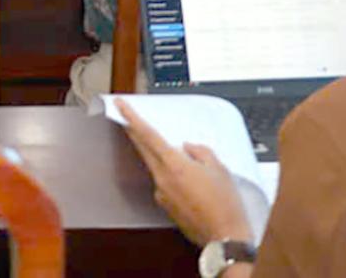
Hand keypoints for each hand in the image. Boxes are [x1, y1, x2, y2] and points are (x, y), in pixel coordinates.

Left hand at [117, 99, 251, 246]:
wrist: (225, 238)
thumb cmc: (225, 205)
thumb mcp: (219, 169)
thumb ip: (201, 152)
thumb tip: (189, 148)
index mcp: (174, 166)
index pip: (147, 135)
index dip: (132, 118)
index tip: (120, 106)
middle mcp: (162, 180)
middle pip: (143, 149)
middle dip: (135, 132)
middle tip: (128, 118)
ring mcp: (162, 195)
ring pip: (156, 167)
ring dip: (160, 157)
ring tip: (184, 160)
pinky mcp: (166, 207)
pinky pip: (164, 184)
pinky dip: (171, 177)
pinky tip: (189, 183)